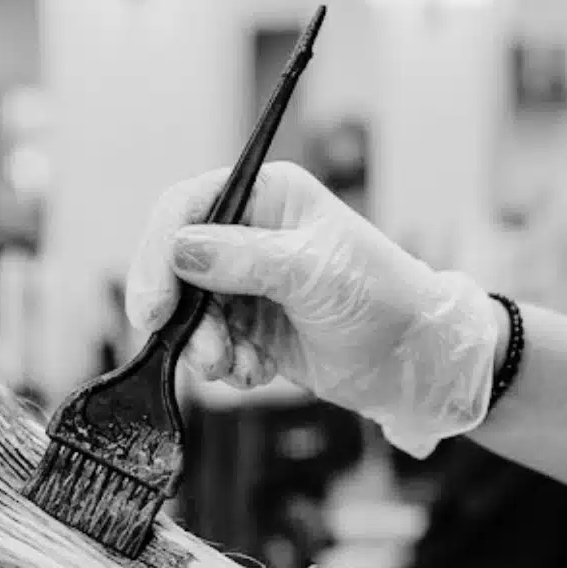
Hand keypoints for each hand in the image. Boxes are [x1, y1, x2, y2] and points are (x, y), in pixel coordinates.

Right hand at [126, 163, 502, 456]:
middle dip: (183, 317)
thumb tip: (180, 251)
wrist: (414, 360)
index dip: (158, 253)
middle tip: (202, 356)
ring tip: (241, 368)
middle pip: (176, 266)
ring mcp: (246, 283)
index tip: (152, 307)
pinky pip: (210, 345)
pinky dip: (227, 365)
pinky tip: (260, 371)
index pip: (187, 207)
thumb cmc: (381, 297)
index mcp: (267, 196)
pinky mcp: (250, 326)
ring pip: (188, 313)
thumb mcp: (313, 273)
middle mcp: (249, 234)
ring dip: (206, 348)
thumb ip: (243, 260)